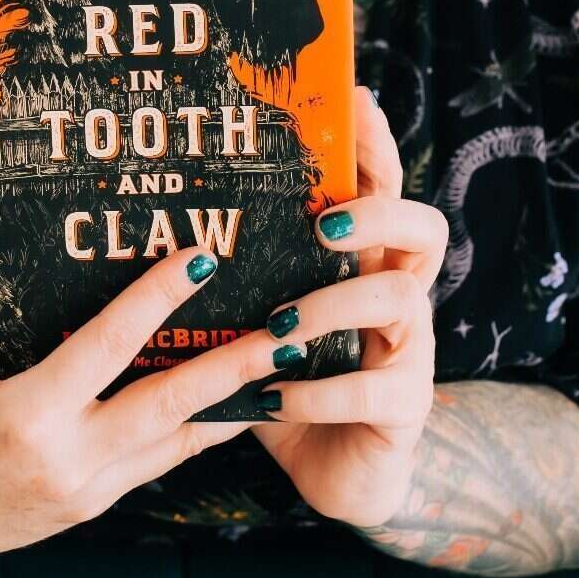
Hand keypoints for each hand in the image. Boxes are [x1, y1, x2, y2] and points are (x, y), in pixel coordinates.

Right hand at [0, 188, 315, 575]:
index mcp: (25, 416)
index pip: (107, 347)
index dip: (156, 299)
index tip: (200, 257)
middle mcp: (67, 459)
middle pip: (168, 406)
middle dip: (233, 367)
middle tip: (286, 327)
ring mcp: (87, 490)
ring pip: (178, 442)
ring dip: (233, 402)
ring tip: (286, 361)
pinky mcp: (94, 503)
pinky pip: (161, 462)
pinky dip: (200, 430)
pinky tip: (238, 399)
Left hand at [248, 84, 448, 527]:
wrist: (337, 475)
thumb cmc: (288, 380)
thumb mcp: (261, 319)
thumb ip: (240, 273)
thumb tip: (155, 216)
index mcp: (365, 265)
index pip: (384, 189)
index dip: (375, 145)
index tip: (355, 102)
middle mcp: (399, 296)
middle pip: (423, 228)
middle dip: (377, 215)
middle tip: (322, 225)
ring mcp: (411, 351)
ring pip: (400, 299)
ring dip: (332, 306)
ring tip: (275, 326)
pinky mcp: (405, 408)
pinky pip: (376, 388)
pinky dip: (319, 389)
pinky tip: (274, 395)